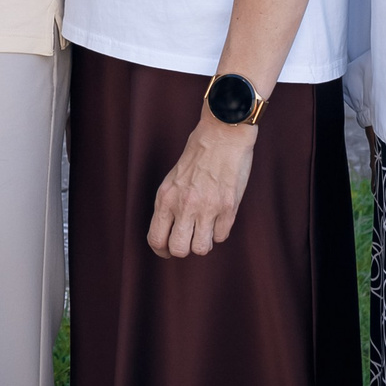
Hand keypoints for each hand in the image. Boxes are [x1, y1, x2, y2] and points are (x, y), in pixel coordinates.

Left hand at [145, 113, 257, 257]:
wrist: (222, 134)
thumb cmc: (197, 154)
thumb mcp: (173, 179)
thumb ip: (170, 205)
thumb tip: (170, 232)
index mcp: (166, 197)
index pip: (156, 239)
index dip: (161, 250)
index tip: (168, 249)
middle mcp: (184, 205)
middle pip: (178, 250)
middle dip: (183, 248)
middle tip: (189, 238)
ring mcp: (207, 208)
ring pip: (201, 249)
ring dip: (204, 241)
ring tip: (206, 227)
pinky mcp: (229, 208)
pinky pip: (222, 236)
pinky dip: (220, 230)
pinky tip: (219, 215)